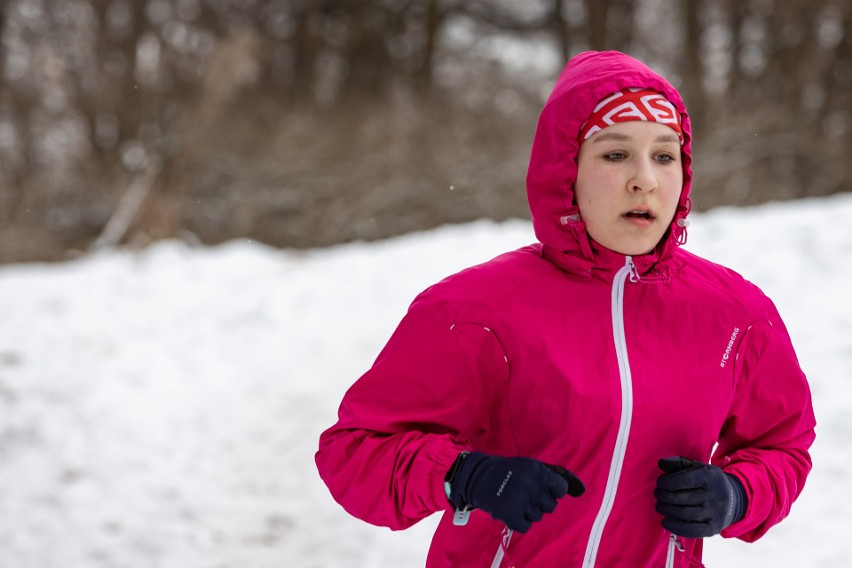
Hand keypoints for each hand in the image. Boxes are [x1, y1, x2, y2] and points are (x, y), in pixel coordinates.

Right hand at [447, 452, 584, 532]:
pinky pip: (525, 526)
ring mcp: (522, 502)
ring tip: (515, 500)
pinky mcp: (511, 515)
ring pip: (538, 516)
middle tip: (526, 494)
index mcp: (539, 473)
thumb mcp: (530, 466)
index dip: (554, 491)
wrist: (478, 477)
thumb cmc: (508, 470)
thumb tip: (580, 490)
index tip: (545, 490)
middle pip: (551, 506)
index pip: (561, 490)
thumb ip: (551, 476)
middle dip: (540, 502)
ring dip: (528, 511)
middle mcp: (533, 487)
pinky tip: (511, 510)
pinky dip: (518, 521)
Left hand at [654, 456, 746, 537]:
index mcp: (711, 477)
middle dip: (663, 496)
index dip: (667, 482)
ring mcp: (715, 514)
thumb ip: (679, 463)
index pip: (683, 480)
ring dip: (666, 510)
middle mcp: (715, 496)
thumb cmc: (708, 481)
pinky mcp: (713, 529)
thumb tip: (661, 463)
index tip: (660, 483)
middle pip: (681, 498)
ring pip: (684, 514)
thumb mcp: (699, 467)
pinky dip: (675, 527)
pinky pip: (691, 530)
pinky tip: (665, 521)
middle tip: (657, 494)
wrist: (734, 500)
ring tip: (660, 505)